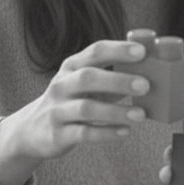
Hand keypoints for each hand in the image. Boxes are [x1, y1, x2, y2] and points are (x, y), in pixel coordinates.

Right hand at [0, 39, 149, 184]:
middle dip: (118, 80)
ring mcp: (57, 110)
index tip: (142, 52)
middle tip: (145, 85)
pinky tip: (125, 132)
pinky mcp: (58, 134)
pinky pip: (84, 133)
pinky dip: (106, 133)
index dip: (118, 50)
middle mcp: (62, 85)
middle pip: (89, 77)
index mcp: (72, 67)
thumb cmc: (69, 102)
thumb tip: (152, 73)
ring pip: (86, 108)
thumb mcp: (85, 84)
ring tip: (140, 115)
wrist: (32, 130)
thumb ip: (112, 77)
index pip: (95, 52)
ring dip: (115, 111)